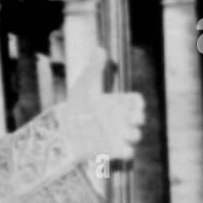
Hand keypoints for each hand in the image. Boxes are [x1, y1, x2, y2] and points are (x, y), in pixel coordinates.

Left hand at [63, 46, 144, 162]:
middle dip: (137, 119)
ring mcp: (118, 135)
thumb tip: (101, 49)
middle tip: (131, 118)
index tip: (135, 103)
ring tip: (122, 132)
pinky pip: (128, 152)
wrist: (63, 130)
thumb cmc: (76, 106)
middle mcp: (121, 119)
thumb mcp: (84, 86)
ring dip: (132, 134)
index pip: (137, 103)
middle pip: (139, 119)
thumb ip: (94, 69)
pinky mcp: (112, 150)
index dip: (138, 103)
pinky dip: (126, 151)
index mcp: (118, 103)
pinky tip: (118, 146)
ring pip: (136, 136)